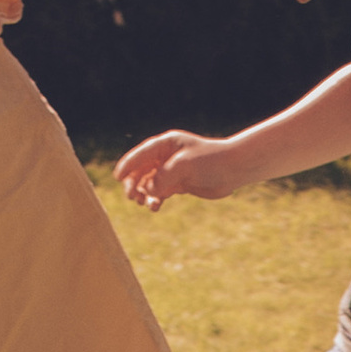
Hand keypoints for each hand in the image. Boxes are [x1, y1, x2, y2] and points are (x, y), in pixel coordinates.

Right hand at [114, 130, 242, 210]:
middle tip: (131, 197)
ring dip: (144, 193)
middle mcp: (167, 156)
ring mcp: (172, 171)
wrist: (232, 170)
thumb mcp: (184, 166)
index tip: (117, 177)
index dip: (128, 165)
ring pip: (150, 183)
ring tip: (143, 203)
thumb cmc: (210, 160)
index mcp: (166, 144)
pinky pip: (161, 193)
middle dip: (134, 183)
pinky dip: (156, 200)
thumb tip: (149, 190)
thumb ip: (164, 177)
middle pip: (142, 169)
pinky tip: (154, 207)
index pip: (142, 154)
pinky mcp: (179, 185)